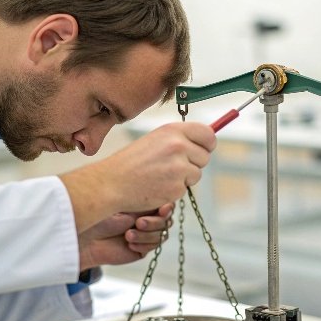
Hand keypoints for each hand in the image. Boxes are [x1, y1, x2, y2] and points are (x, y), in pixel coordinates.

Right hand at [60, 121, 214, 231]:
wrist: (112, 183)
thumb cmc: (132, 162)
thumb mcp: (155, 140)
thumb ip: (179, 139)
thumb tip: (208, 140)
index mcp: (173, 131)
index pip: (208, 134)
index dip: (208, 143)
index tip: (204, 149)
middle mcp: (178, 146)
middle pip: (205, 156)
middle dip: (194, 163)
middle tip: (172, 166)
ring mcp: (179, 167)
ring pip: (197, 174)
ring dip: (184, 178)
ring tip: (161, 175)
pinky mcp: (177, 187)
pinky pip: (186, 189)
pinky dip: (174, 190)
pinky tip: (158, 186)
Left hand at [78, 203, 173, 270]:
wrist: (86, 239)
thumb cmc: (100, 217)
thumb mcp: (124, 203)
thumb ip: (145, 200)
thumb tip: (166, 199)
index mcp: (143, 203)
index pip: (165, 204)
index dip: (167, 207)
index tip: (163, 208)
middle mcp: (147, 217)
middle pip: (167, 220)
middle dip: (155, 222)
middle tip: (138, 223)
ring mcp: (145, 234)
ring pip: (162, 234)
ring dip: (147, 235)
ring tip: (128, 235)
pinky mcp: (142, 248)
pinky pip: (153, 247)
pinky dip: (143, 244)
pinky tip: (128, 243)